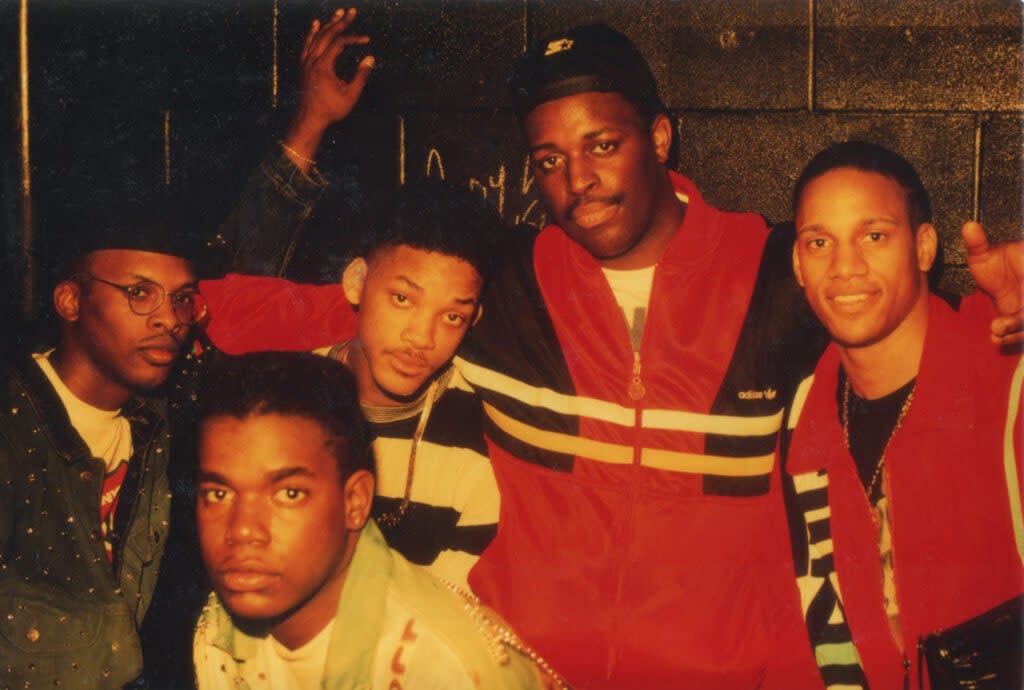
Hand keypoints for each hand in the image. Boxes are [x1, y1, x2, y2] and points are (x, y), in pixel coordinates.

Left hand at [282, 8, 374, 171]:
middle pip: (327, 34)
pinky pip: (307, 44)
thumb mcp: (351, 95)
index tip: (367, 40)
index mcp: (323, 65)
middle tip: (352, 10)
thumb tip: (370, 58)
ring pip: (316, 36)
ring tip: (338, 13)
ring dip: (328, 24)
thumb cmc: (331, 109)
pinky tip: (316, 24)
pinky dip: (312, 32)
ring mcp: (306, 61)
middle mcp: (313, 59)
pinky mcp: (304, 65)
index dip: (354, 38)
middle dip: (341, 22)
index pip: (339, 43)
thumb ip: (361, 76)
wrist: (309, 119)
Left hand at [962, 220, 1023, 345]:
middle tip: (997, 328)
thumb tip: (969, 226)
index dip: (1022, 313)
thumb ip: (978, 243)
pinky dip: (1012, 338)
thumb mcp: (984, 252)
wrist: (998, 272)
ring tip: (995, 336)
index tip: (1005, 317)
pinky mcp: (1022, 320)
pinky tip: (996, 339)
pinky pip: (1021, 333)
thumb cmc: (995, 261)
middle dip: (1019, 325)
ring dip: (1016, 335)